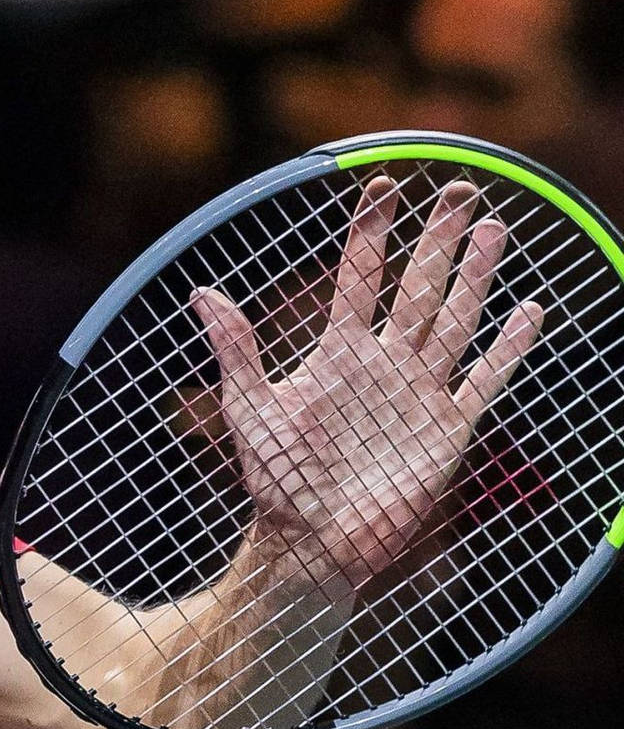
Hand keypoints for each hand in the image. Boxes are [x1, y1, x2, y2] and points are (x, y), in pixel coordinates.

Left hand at [192, 176, 544, 588]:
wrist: (313, 543)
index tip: (383, 185)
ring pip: (453, 321)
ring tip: (492, 228)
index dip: (371, 231)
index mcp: (337, 351)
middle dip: (436, 238)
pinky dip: (507, 348)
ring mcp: (419, 393)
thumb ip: (235, 349)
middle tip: (457, 189)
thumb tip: (202, 291)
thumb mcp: (250, 408)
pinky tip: (527, 310)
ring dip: (473, 277)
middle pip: (417, 286)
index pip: (358, 276)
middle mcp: (384, 363)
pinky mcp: (448, 429)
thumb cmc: (277, 477)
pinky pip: (483, 380)